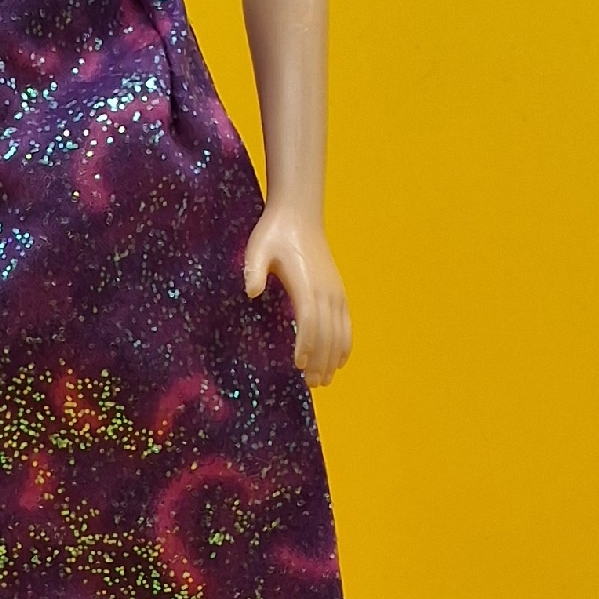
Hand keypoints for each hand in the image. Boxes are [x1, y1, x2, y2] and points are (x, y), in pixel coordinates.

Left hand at [243, 202, 351, 388]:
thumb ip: (254, 270)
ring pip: (339, 331)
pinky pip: (347, 322)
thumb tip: (251, 292)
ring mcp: (335, 291)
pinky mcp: (338, 291)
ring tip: (323, 380)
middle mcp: (325, 290)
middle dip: (320, 360)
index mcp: (306, 283)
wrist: (299, 214)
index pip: (309, 321)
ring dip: (332, 357)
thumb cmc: (274, 233)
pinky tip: (339, 361)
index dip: (306, 345)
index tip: (298, 364)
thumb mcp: (257, 248)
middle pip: (327, 333)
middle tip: (311, 384)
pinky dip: (345, 343)